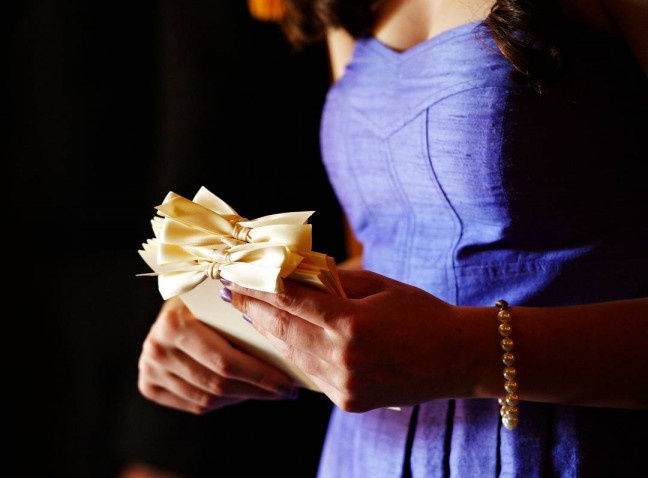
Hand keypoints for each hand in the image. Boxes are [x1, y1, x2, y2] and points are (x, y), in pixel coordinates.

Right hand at [137, 297, 297, 413]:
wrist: (169, 308)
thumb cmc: (203, 302)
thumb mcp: (217, 302)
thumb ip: (240, 319)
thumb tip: (282, 346)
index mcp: (174, 323)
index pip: (225, 360)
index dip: (261, 375)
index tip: (289, 383)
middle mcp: (156, 348)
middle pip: (218, 382)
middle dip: (258, 390)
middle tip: (285, 392)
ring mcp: (149, 369)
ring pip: (208, 398)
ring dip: (243, 397)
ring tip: (267, 393)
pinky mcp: (148, 385)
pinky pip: (196, 405)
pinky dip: (223, 402)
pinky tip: (241, 393)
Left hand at [224, 269, 464, 411]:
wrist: (458, 358)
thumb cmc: (422, 314)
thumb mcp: (381, 286)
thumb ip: (337, 281)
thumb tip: (299, 271)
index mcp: (352, 324)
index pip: (291, 302)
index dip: (260, 289)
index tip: (238, 278)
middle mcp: (343, 358)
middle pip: (284, 330)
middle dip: (256, 311)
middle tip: (234, 295)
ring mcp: (344, 384)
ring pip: (292, 355)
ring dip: (270, 333)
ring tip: (253, 315)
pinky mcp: (349, 401)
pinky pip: (311, 374)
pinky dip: (295, 354)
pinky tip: (286, 338)